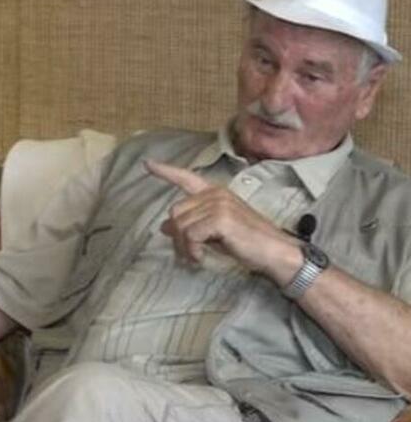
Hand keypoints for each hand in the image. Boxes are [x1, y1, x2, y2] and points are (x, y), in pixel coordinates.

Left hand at [145, 160, 300, 284]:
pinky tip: (200, 257)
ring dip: (183, 246)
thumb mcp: (213, 231)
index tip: (147, 164)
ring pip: (180, 225)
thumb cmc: (246, 242)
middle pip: (175, 211)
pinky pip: (189, 235)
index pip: (186, 177)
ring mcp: (218, 204)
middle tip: (188, 252)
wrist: (274, 251)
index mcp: (214, 192)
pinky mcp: (220, 218)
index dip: (165, 172)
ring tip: (196, 256)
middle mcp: (215, 193)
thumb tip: (164, 227)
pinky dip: (191, 250)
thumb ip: (191, 224)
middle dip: (177, 235)